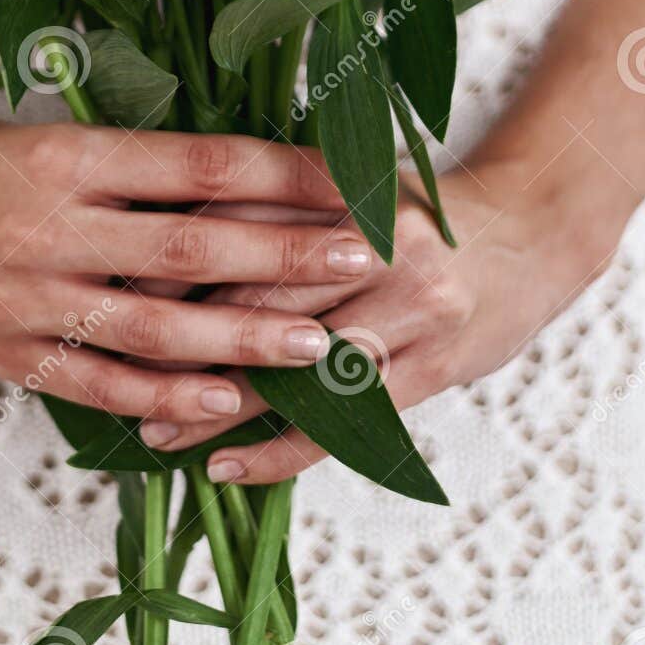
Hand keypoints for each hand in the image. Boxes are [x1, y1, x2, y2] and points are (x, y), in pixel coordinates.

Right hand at [0, 116, 371, 430]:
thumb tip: (252, 177)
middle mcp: (51, 225)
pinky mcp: (8, 351)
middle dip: (284, 255)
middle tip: (360, 258)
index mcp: (70, 155)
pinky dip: (164, 399)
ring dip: (243, 339)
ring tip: (318, 344)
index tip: (346, 179)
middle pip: (191, 246)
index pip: (199, 164)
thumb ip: (139, 164)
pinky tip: (225, 402)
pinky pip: (98, 383)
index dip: (281, 172)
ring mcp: (28, 296)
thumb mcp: (54, 133)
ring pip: (155, 327)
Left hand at [138, 167, 620, 479]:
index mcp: (348, 184)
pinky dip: (282, 448)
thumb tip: (166, 229)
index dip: (171, 258)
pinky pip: (345, 420)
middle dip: (180, 337)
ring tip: (155, 429)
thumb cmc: (420, 208)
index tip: (113, 285)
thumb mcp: (353, 180)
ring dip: (219, 404)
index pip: (242, 221)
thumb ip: (278, 197)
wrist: (532, 229)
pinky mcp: (435, 364)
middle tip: (112, 363)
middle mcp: (380, 242)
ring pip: (297, 365)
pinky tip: (228, 464)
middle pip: (261, 296)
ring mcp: (414, 306)